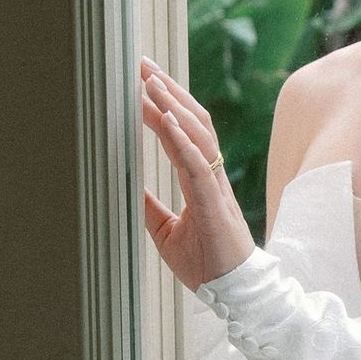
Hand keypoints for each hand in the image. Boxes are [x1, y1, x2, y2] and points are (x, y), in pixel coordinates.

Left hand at [139, 59, 254, 290]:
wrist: (234, 293)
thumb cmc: (207, 264)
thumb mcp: (166, 231)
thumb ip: (150, 206)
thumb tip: (126, 186)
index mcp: (204, 181)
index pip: (187, 131)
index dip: (167, 105)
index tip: (145, 82)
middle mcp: (212, 177)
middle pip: (195, 121)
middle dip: (169, 91)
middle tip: (144, 65)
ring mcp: (215, 188)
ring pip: (198, 135)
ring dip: (173, 106)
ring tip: (150, 82)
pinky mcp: (214, 204)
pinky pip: (198, 164)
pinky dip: (182, 140)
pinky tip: (167, 120)